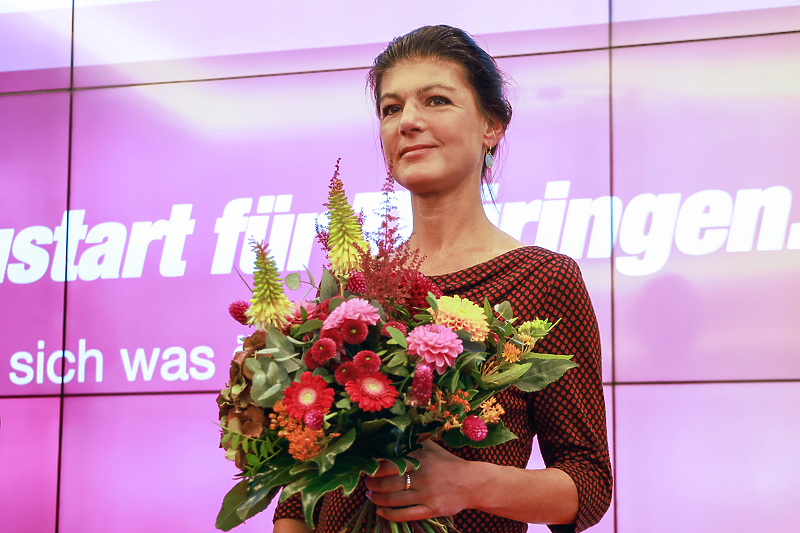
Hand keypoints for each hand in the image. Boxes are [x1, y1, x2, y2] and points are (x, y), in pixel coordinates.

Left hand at [364, 440, 479, 521]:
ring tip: (371, 496)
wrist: (473, 483)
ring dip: (377, 499)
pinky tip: (381, 512)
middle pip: (388, 483)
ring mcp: (427, 494)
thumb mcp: (432, 447)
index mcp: (421, 458)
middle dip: (372, 485)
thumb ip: (413, 441)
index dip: (374, 469)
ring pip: (394, 500)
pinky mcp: (432, 510)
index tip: (367, 469)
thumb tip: (392, 433)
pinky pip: (405, 514)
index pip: (389, 464)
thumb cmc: (449, 463)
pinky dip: (389, 514)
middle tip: (367, 484)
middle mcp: (423, 476)